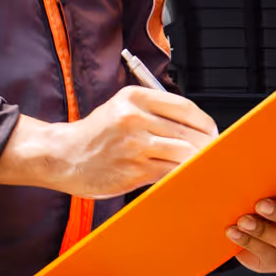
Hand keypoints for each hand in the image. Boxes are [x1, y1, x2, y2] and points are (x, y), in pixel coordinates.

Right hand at [0, 87, 216, 198]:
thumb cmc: (94, 136)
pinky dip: (180, 176)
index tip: (212, 133)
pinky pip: (167, 173)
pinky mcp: (132, 171)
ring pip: (181, 153)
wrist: (62, 156)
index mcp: (134, 98)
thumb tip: (191, 129)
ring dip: (197, 162)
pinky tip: (184, 177)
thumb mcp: (120, 109)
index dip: (204, 122)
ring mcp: (133, 146)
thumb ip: (152, 113)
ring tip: (202, 167)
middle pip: (187, 132)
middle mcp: (134, 118)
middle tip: (213, 153)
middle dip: (206, 145)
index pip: (184, 107)